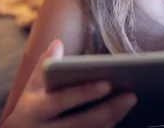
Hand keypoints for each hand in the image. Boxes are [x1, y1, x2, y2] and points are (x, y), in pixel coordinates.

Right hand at [1, 40, 136, 127]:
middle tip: (131, 95)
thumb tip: (57, 43)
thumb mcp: (32, 86)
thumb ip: (44, 65)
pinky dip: (109, 127)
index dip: (84, 93)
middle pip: (82, 122)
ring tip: (130, 101)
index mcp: (35, 110)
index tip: (107, 83)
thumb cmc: (32, 106)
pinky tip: (122, 114)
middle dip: (109, 109)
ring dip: (113, 119)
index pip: (61, 101)